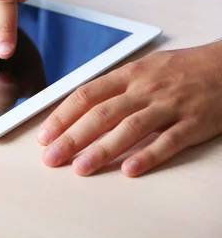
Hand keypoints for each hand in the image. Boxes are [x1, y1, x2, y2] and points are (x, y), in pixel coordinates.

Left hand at [37, 42, 221, 176]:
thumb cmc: (182, 68)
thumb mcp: (144, 67)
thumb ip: (115, 86)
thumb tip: (81, 104)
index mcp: (129, 74)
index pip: (86, 94)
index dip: (62, 116)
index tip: (45, 135)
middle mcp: (145, 89)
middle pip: (101, 113)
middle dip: (72, 137)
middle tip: (52, 157)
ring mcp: (169, 106)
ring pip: (130, 128)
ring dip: (102, 149)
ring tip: (80, 167)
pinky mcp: (193, 123)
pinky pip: (168, 141)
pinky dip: (148, 156)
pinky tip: (130, 170)